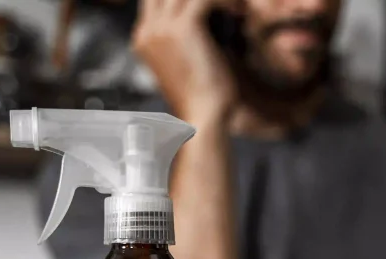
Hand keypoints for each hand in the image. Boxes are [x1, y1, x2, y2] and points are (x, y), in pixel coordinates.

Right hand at [132, 0, 240, 123]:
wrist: (204, 120)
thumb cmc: (204, 99)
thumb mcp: (189, 62)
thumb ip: (190, 39)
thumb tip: (213, 21)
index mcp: (145, 39)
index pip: (156, 0)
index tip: (214, 6)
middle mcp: (148, 30)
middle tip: (225, 2)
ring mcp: (162, 28)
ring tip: (237, 5)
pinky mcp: (183, 28)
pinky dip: (226, 0)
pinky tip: (240, 11)